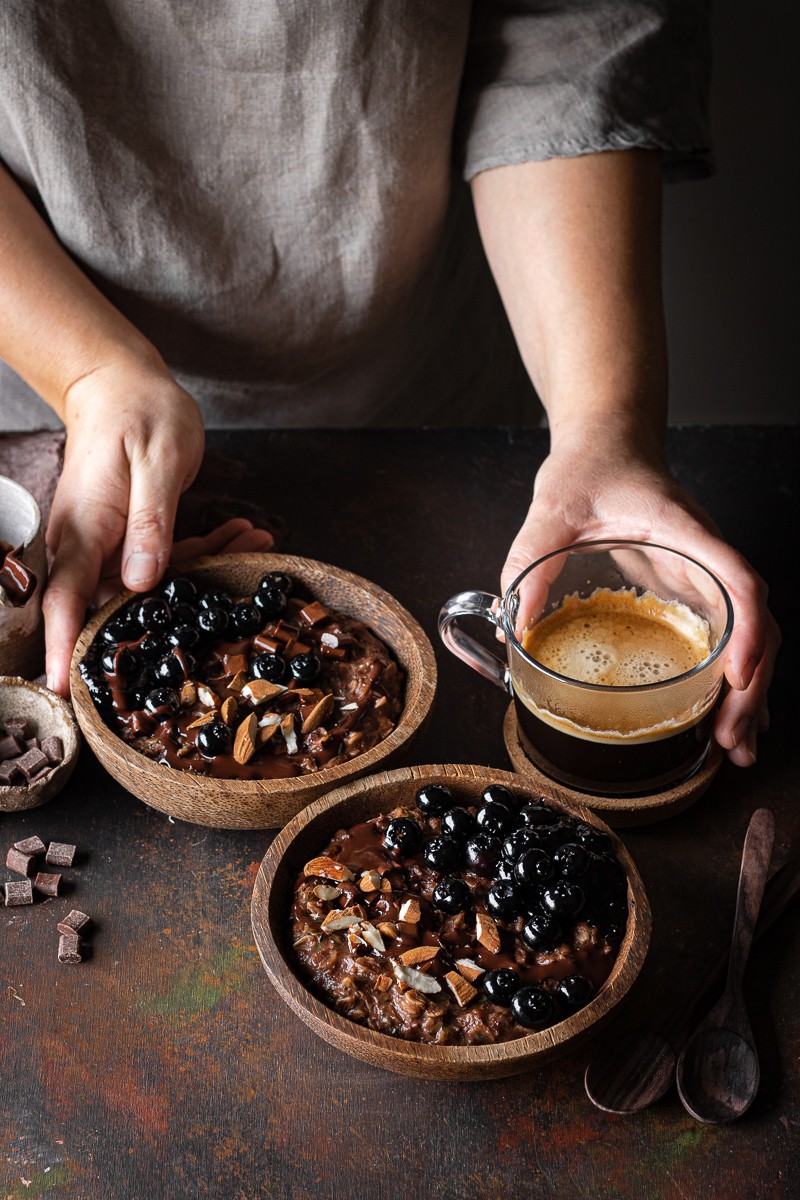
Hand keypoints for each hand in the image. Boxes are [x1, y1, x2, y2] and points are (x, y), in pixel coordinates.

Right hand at [42, 363, 272, 695]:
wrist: (120, 382)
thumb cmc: (137, 411)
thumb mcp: (157, 463)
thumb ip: (151, 524)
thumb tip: (141, 582)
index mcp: (86, 529)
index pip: (66, 600)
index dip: (65, 647)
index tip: (66, 689)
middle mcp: (88, 543)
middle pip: (115, 604)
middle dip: (174, 609)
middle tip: (236, 600)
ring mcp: (106, 541)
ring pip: (150, 583)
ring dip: (205, 568)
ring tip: (256, 537)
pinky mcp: (127, 535)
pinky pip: (163, 559)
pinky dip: (205, 549)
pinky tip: (244, 531)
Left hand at [501, 436, 779, 767]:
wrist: (606, 444)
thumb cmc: (588, 467)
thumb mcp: (551, 507)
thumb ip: (529, 560)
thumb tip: (515, 625)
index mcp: (683, 530)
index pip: (735, 577)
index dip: (747, 628)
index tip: (738, 674)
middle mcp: (705, 554)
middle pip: (753, 622)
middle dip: (750, 686)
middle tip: (732, 738)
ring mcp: (704, 572)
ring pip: (749, 635)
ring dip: (748, 692)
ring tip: (737, 747)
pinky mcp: (692, 587)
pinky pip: (726, 635)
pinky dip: (731, 679)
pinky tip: (727, 717)